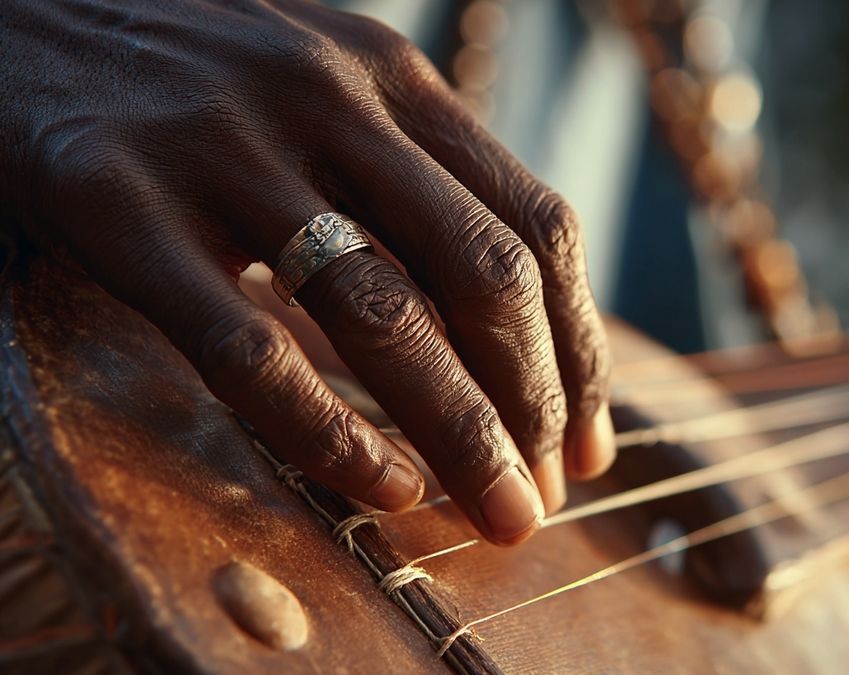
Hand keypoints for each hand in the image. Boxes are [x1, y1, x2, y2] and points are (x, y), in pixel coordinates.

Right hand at [0, 0, 614, 544]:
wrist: (22, 6)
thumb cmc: (195, 72)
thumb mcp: (327, 91)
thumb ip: (413, 183)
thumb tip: (502, 333)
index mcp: (397, 78)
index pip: (537, 226)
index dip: (578, 347)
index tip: (588, 440)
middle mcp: (332, 102)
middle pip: (484, 276)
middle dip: (536, 405)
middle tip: (545, 498)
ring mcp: (227, 149)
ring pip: (386, 316)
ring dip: (462, 433)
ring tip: (496, 512)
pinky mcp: (120, 204)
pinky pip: (249, 348)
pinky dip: (327, 433)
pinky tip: (382, 488)